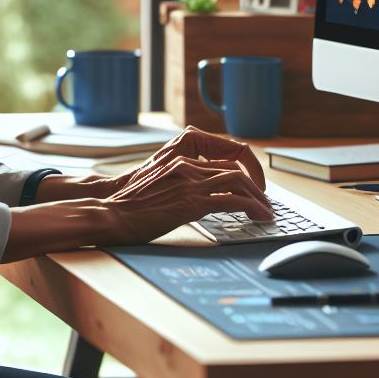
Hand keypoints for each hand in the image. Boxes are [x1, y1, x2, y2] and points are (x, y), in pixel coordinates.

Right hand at [75, 125, 267, 199]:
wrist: (111, 213)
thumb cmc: (131, 206)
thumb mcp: (160, 186)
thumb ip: (180, 184)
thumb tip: (200, 198)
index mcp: (181, 161)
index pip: (224, 159)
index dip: (244, 172)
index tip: (252, 188)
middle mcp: (188, 167)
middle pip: (236, 169)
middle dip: (257, 186)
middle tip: (265, 202)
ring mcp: (190, 183)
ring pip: (239, 182)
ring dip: (259, 198)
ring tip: (267, 212)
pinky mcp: (191, 202)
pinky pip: (232, 200)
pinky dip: (252, 208)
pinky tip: (259, 217)